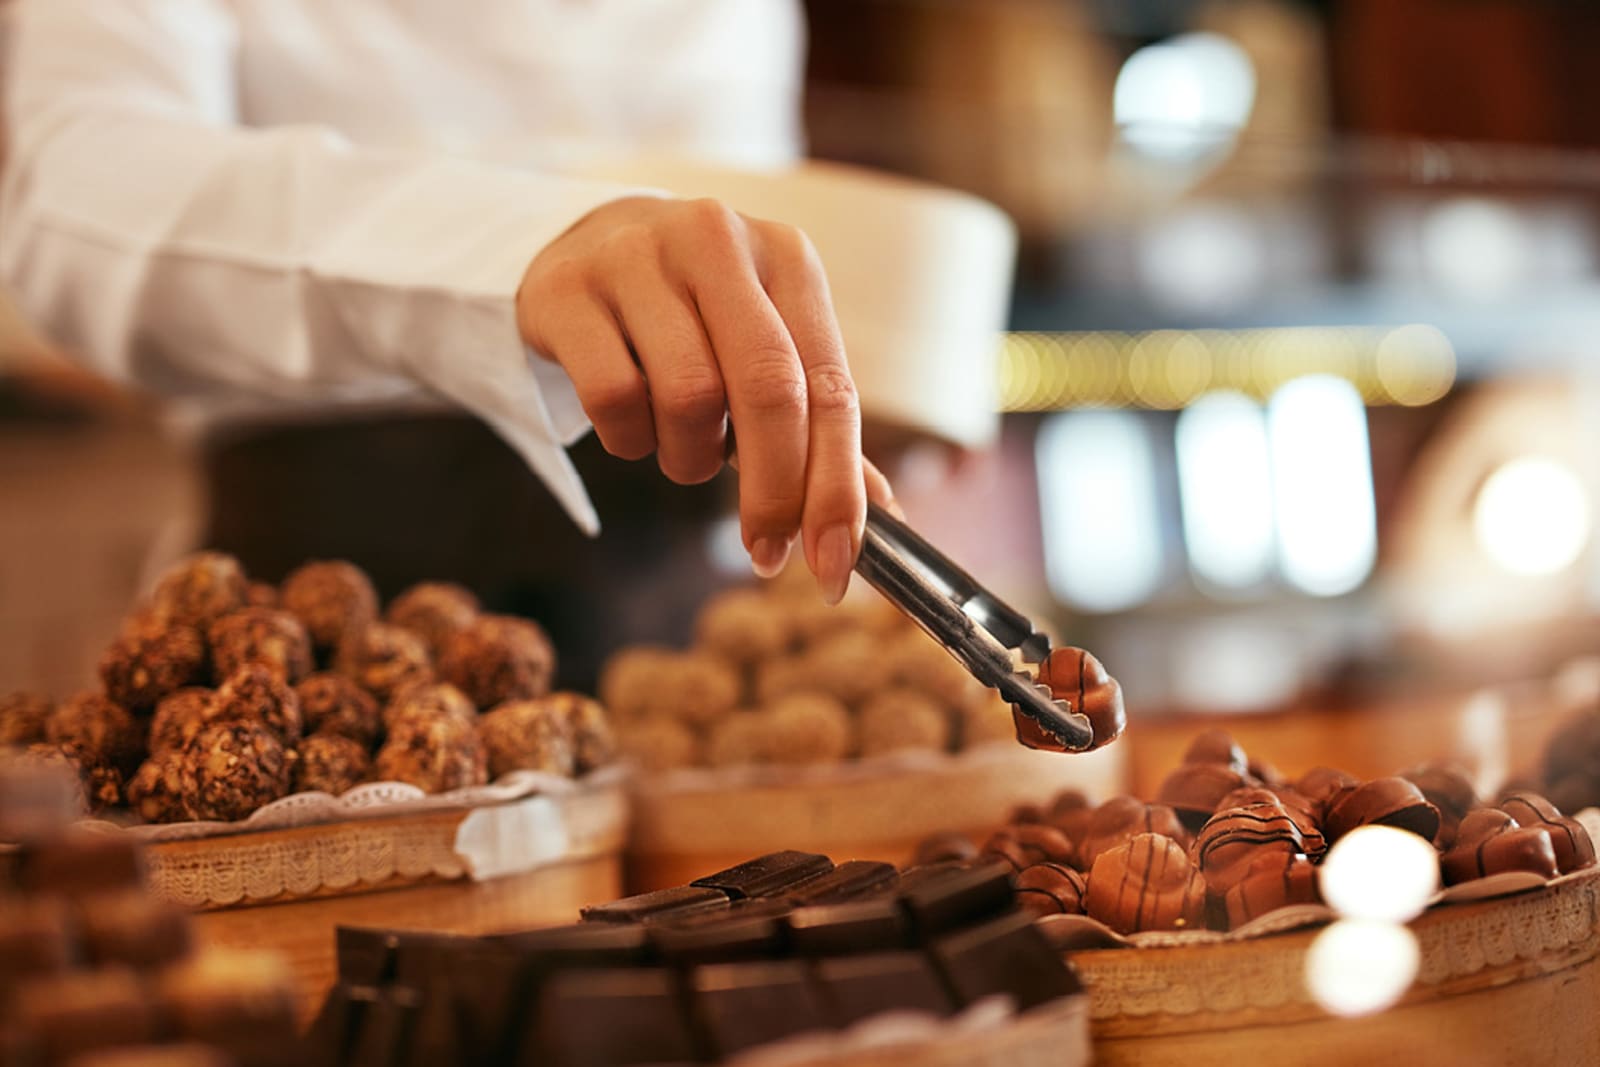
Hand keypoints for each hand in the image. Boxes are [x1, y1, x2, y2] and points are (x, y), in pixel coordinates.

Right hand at [517, 195, 894, 602]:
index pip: (831, 385)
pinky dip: (630, 440)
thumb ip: (817, 426)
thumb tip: (881, 517)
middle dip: (775, 491)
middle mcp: (717, 241)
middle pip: (770, 389)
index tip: (834, 561)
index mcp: (786, 258)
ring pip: (688, 398)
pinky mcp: (566, 290)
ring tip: (682, 446)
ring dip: (690, 458)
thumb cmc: (694, 314)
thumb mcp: (766, 348)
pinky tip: (632, 425)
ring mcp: (636, 258)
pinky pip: (613, 399)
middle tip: (766, 549)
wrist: (587, 243)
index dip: (837, 486)